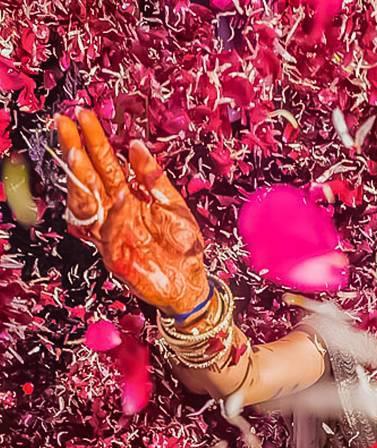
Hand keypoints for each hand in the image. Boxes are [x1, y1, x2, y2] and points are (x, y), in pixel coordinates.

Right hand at [57, 108, 209, 315]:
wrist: (190, 282)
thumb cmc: (182, 244)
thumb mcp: (173, 204)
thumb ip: (153, 177)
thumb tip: (135, 144)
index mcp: (128, 197)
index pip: (105, 164)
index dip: (94, 140)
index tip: (82, 115)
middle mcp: (114, 214)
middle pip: (90, 179)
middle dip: (76, 150)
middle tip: (64, 123)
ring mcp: (112, 235)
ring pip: (90, 205)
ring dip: (83, 178)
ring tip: (77, 152)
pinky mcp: (116, 258)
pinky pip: (111, 234)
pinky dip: (115, 215)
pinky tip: (118, 196)